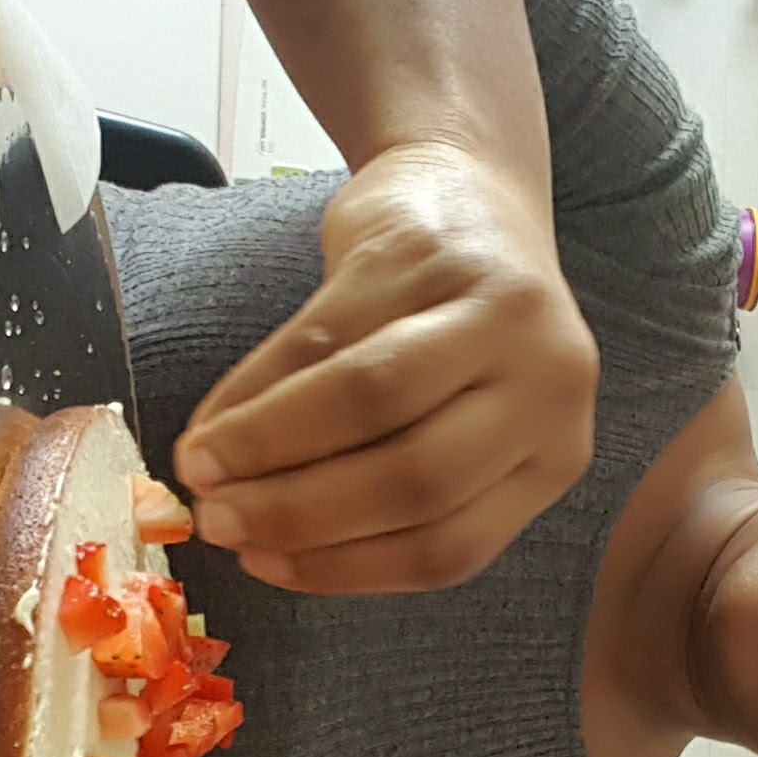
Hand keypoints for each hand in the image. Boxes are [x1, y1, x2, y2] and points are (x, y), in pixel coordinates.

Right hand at [175, 139, 599, 594]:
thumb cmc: (459, 332)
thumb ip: (389, 484)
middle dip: (297, 513)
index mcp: (556, 452)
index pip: (451, 545)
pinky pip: (324, 335)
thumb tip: (257, 544)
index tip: (262, 569)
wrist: (471, 188)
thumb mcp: (456, 422)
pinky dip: (255, 388)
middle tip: (218, 523)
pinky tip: (215, 418)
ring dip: (265, 446)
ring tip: (201, 470)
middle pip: (413, 479)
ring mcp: (489, 312)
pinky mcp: (421, 254)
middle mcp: (545, 385)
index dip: (344, 568)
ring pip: (367, 404)